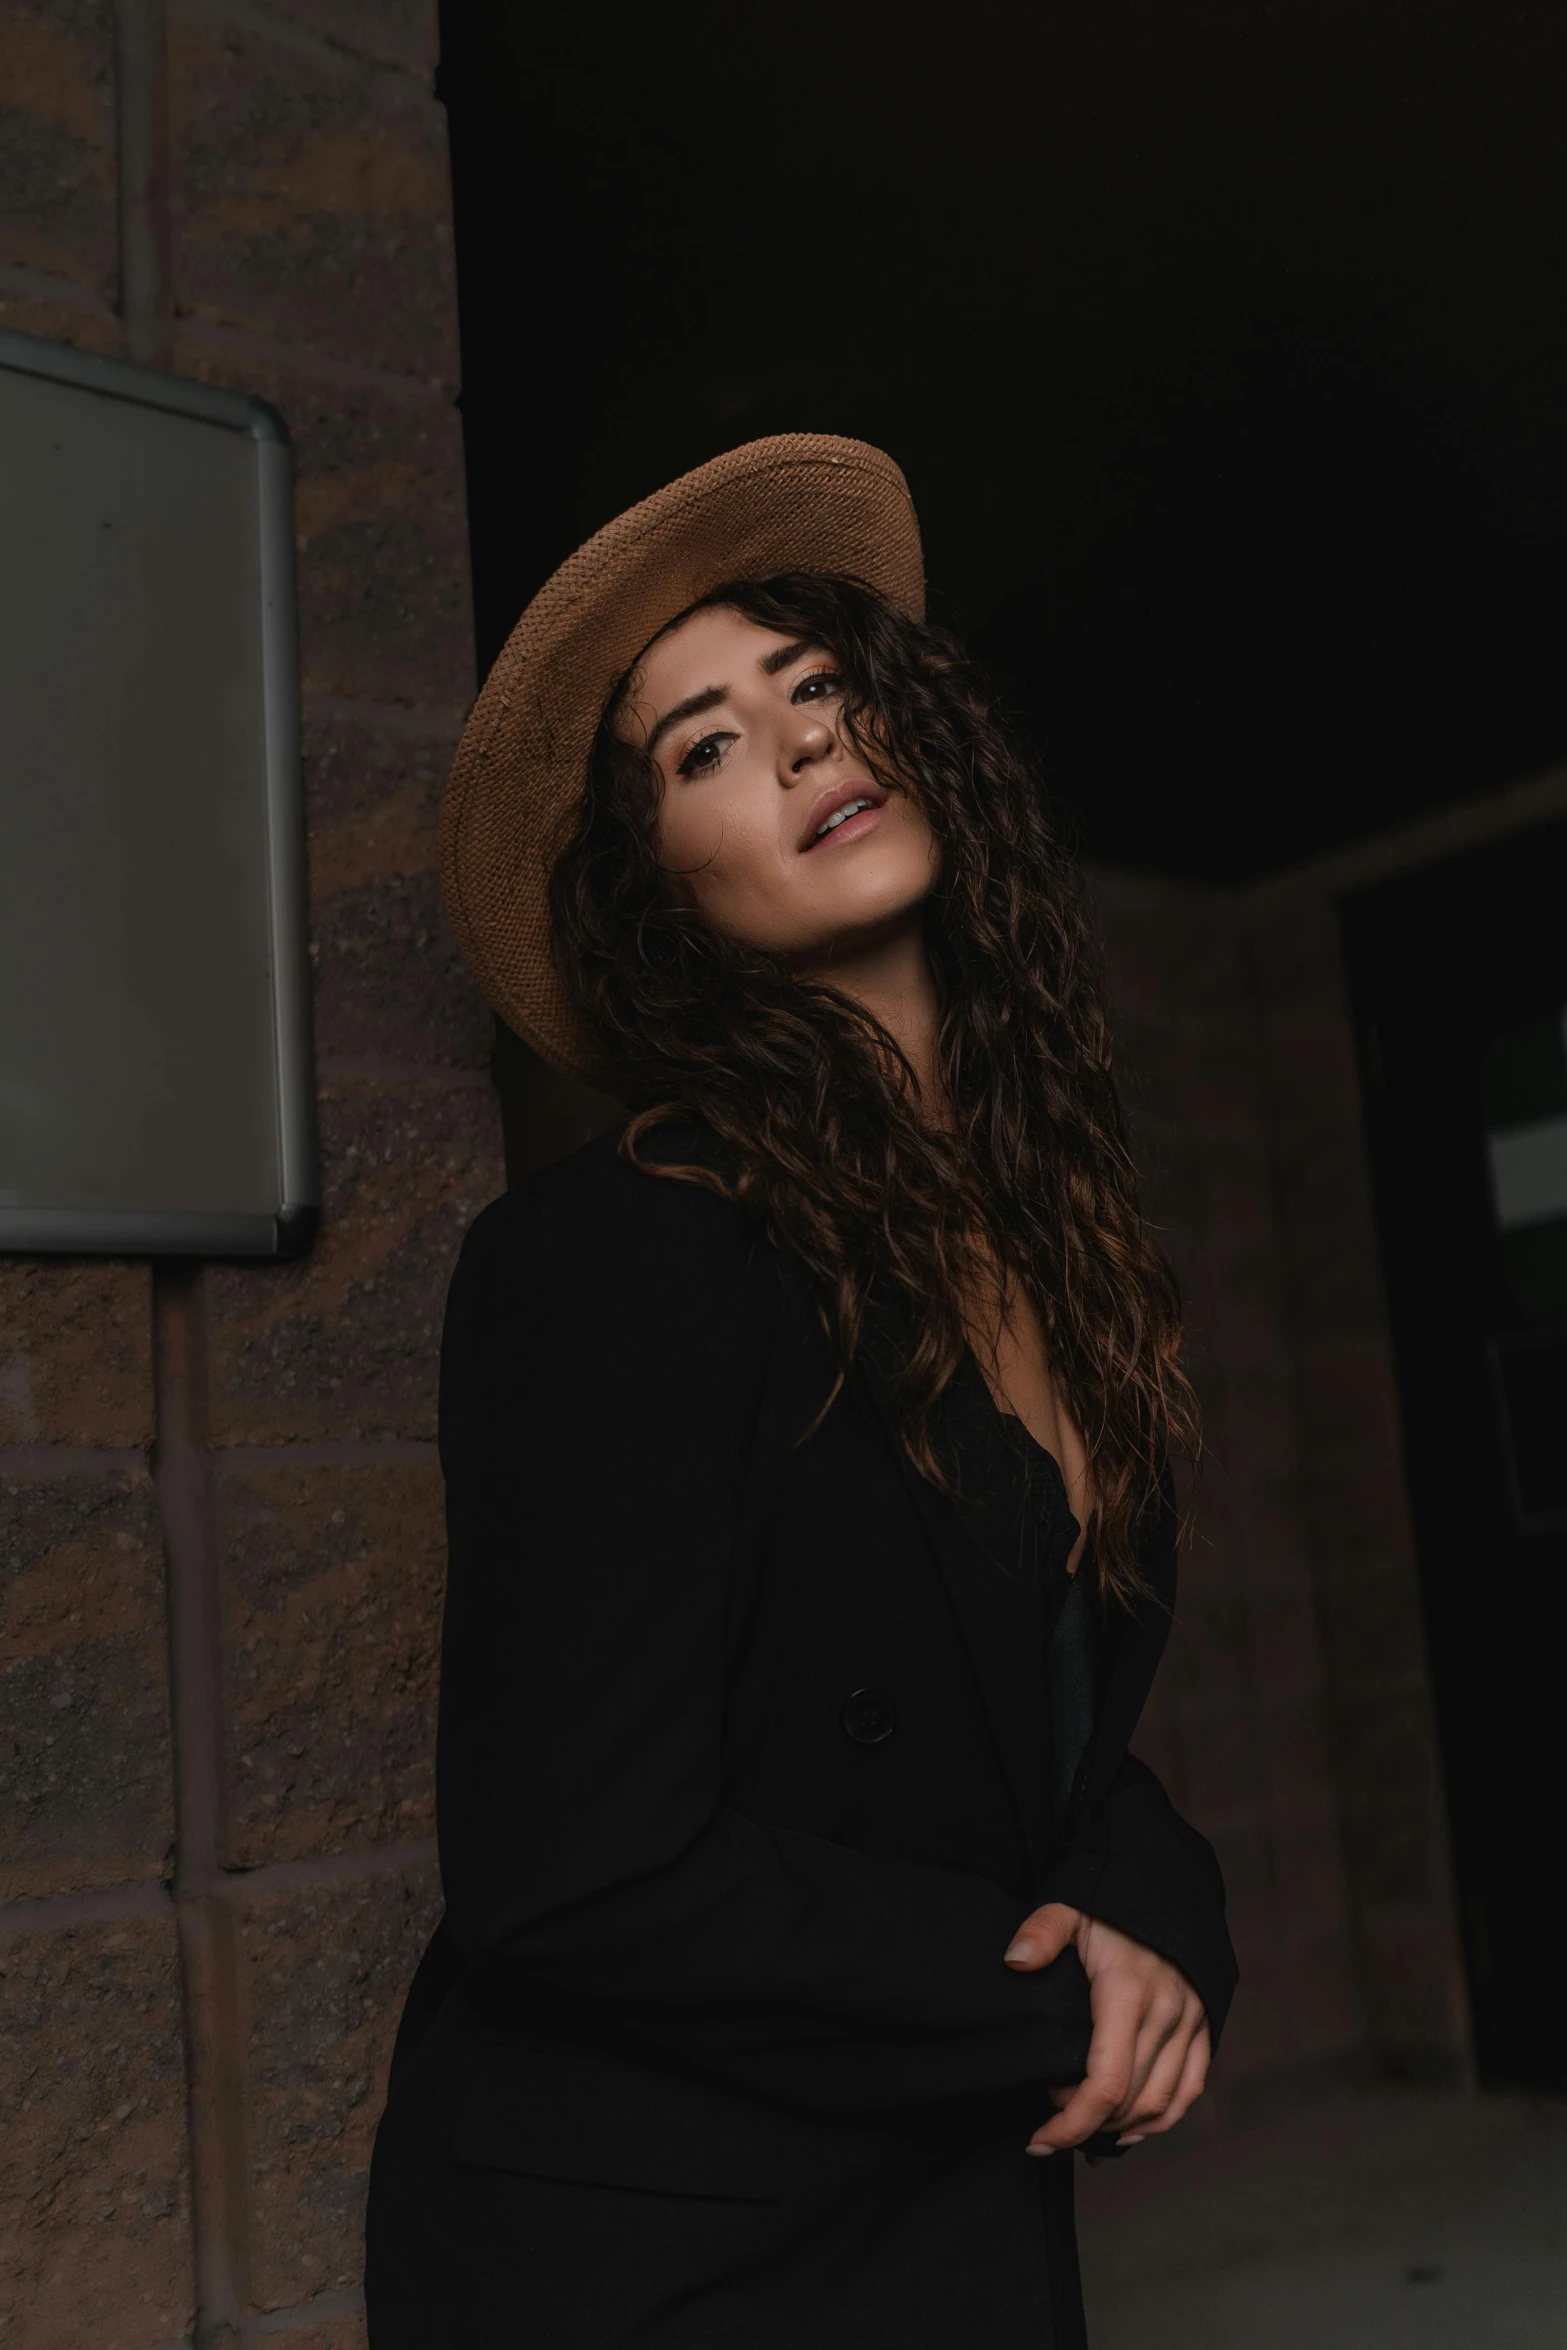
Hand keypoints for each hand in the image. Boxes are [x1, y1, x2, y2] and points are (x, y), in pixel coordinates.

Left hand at [1004, 1901, 1208, 2153]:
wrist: (1166, 1877)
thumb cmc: (1111, 1898)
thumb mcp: (1070, 1904)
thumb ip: (1042, 1931)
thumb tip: (1014, 1962)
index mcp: (1128, 1991)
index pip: (1105, 2082)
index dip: (1071, 2122)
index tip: (1039, 2140)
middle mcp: (1166, 2013)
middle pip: (1128, 2102)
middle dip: (1085, 2126)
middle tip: (1048, 2124)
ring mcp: (1190, 2021)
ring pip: (1159, 2104)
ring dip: (1119, 2130)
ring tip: (1080, 2133)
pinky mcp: (1204, 2025)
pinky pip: (1189, 2090)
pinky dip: (1160, 2119)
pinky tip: (1127, 2131)